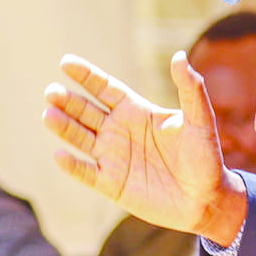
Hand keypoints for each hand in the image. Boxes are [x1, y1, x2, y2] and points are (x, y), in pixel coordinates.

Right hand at [44, 52, 246, 246]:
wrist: (207, 199)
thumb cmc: (206, 156)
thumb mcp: (200, 120)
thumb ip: (190, 89)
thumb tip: (180, 56)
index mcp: (137, 112)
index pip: (105, 88)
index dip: (86, 76)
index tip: (66, 62)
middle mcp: (120, 131)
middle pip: (86, 111)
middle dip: (68, 100)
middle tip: (52, 91)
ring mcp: (113, 157)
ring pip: (80, 138)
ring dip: (63, 127)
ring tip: (48, 114)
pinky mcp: (111, 184)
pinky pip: (86, 173)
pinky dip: (72, 165)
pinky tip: (60, 155)